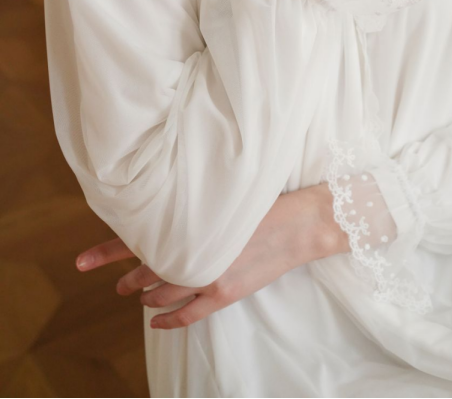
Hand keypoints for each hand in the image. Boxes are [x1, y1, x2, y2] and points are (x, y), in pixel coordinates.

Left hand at [75, 184, 344, 329]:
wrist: (298, 224)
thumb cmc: (262, 204)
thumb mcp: (221, 199)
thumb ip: (191, 210)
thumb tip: (164, 213)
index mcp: (190, 226)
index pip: (137, 238)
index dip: (107, 251)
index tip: (84, 260)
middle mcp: (193, 253)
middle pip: (145, 269)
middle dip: (125, 278)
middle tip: (113, 284)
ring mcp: (208, 277)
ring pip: (163, 293)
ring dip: (145, 296)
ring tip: (133, 295)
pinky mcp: (224, 293)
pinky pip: (188, 314)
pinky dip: (169, 320)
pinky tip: (157, 322)